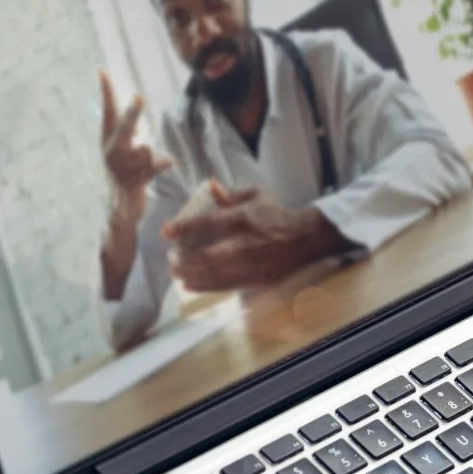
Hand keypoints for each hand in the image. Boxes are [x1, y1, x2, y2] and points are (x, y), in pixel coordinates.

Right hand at [98, 71, 170, 218]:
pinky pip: (154, 167)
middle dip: (133, 114)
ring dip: (149, 153)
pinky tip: (170, 161)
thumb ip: (130, 127)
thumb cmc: (125, 172)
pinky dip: (163, 163)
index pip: (108, 111)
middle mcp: (112, 152)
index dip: (107, 92)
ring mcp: (122, 168)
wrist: (120, 207)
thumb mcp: (124, 147)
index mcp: (108, 140)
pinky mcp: (134, 182)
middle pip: (124, 128)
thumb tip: (135, 101)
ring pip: (143, 148)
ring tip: (146, 162)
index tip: (102, 70)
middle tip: (140, 98)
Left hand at [162, 183, 341, 291]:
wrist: (306, 238)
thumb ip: (231, 194)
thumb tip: (210, 187)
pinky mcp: (256, 279)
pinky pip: (225, 286)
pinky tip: (189, 285)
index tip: (166, 231)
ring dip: (191, 275)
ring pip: (214, 274)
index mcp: (244, 218)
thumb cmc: (277, 214)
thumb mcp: (257, 195)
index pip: (209, 223)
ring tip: (175, 273)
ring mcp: (251, 264)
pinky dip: (205, 287)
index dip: (185, 227)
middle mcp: (246, 243)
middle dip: (185, 260)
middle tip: (170, 259)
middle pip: (208, 256)